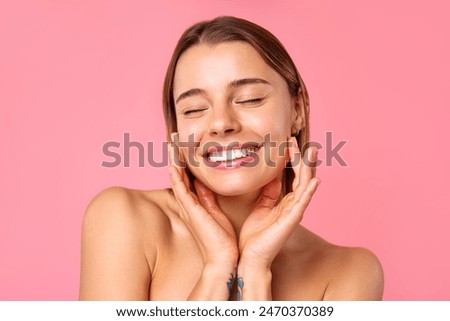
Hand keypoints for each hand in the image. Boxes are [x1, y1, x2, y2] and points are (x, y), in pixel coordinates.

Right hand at [168, 139, 237, 267]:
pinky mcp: (191, 211)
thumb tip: (204, 184)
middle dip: (175, 157)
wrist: (224, 258)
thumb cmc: (222, 239)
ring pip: (177, 179)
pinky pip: (180, 190)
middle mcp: (188, 204)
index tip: (183, 146)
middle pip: (178, 176)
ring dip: (173, 162)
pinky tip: (173, 164)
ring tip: (171, 145)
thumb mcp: (216, 212)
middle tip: (174, 140)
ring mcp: (188, 207)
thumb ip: (209, 197)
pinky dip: (176, 177)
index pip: (187, 178)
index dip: (183, 162)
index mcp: (195, 203)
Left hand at [238, 137, 320, 268]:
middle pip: (301, 177)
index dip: (291, 159)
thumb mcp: (261, 207)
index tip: (287, 142)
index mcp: (285, 202)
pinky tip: (315, 180)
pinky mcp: (292, 220)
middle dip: (302, 158)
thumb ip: (268, 192)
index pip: (292, 176)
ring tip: (311, 151)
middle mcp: (293, 205)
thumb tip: (272, 177)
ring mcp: (294, 212)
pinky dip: (309, 191)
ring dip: (308, 167)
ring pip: (304, 185)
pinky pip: (303, 203)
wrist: (251, 256)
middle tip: (301, 140)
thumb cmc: (256, 235)